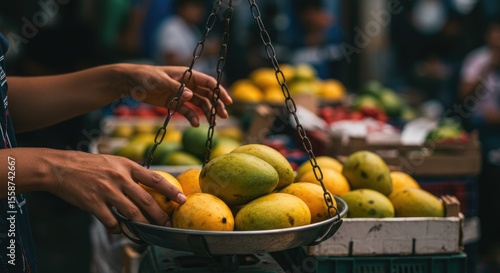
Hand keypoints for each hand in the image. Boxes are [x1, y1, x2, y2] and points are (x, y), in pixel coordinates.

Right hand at [46, 149, 185, 233]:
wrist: (61, 167)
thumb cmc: (90, 164)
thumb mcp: (114, 161)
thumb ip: (131, 172)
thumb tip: (149, 183)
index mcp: (127, 166)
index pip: (155, 179)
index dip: (170, 190)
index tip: (182, 199)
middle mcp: (119, 178)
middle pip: (147, 200)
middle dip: (160, 215)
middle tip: (168, 224)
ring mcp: (107, 190)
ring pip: (132, 213)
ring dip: (142, 225)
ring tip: (149, 231)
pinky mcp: (93, 203)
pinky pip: (111, 221)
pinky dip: (118, 228)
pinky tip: (120, 230)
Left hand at [117, 64, 232, 126]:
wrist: (129, 82)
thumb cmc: (145, 76)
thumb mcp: (159, 81)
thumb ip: (176, 88)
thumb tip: (191, 96)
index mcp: (187, 75)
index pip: (208, 82)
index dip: (219, 91)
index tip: (228, 101)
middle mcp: (187, 84)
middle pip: (207, 95)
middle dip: (216, 105)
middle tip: (223, 116)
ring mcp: (181, 94)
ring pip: (200, 104)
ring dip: (207, 113)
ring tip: (212, 123)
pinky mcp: (173, 103)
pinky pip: (187, 111)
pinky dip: (192, 118)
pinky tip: (195, 124)